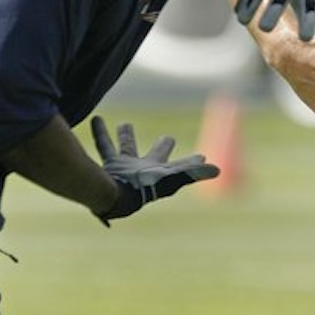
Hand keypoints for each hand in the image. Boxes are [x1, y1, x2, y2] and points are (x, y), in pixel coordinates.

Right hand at [91, 116, 218, 224]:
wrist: (112, 195)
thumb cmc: (144, 187)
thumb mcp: (172, 178)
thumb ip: (192, 172)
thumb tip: (218, 170)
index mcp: (161, 175)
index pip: (181, 168)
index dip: (192, 163)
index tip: (203, 156)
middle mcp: (144, 171)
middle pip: (155, 156)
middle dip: (161, 147)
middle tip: (168, 138)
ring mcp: (125, 169)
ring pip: (125, 148)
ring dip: (125, 136)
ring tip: (124, 123)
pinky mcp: (107, 165)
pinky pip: (103, 145)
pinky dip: (100, 132)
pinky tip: (96, 118)